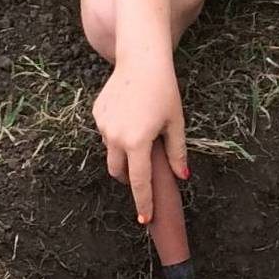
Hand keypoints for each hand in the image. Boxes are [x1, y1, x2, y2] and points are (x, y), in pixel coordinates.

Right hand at [92, 56, 187, 224]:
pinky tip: (130, 116)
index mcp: (138, 142)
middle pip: (119, 171)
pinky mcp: (97, 114)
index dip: (143, 201)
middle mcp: (116, 137)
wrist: (142, 60)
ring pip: (112, 151)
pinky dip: (117, 134)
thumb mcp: (176, 122)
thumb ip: (177, 153)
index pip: (139, 181)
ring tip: (141, 134)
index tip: (145, 218)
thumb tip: (181, 178)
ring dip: (124, 153)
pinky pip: (107, 133)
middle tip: (144, 173)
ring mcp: (103, 125)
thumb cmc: (164, 91)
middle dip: (129, 178)